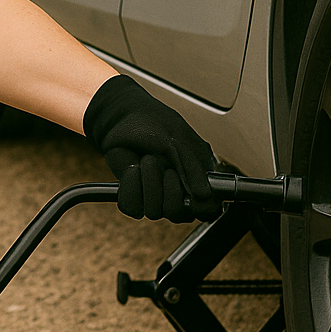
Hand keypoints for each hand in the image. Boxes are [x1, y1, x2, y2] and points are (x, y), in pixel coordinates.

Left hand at [83, 75, 220, 221]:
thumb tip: (205, 197)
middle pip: (178, 215)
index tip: (194, 194)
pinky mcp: (132, 195)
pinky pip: (131, 207)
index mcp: (196, 180)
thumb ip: (194, 172)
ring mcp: (154, 195)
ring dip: (149, 182)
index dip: (200, 207)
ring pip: (153, 212)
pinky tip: (134, 168)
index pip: (206, 210)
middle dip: (170, 189)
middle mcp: (176, 193)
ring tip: (147, 160)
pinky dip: (130, 185)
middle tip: (166, 166)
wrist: (124, 116)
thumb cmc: (155, 125)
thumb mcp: (180, 144)